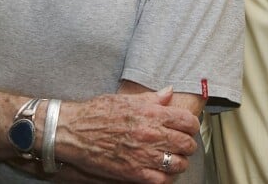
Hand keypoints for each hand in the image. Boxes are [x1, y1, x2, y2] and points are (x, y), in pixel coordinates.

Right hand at [58, 87, 198, 182]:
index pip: (187, 121)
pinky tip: (162, 171)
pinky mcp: (133, 173)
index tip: (189, 126)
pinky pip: (161, 180)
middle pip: (187, 144)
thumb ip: (152, 97)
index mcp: (151, 113)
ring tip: (174, 157)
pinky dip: (166, 177)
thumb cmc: (98, 112)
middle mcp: (151, 134)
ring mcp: (143, 155)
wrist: (75, 131)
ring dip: (179, 161)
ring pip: (178, 164)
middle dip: (188, 143)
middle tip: (183, 142)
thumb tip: (169, 92)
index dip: (192, 125)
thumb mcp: (127, 98)